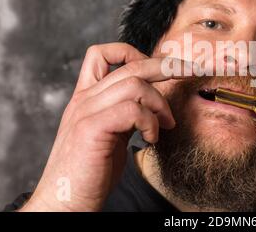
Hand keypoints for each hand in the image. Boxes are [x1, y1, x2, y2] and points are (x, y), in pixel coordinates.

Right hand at [21, 43, 187, 210]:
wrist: (64, 202)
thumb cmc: (91, 171)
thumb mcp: (111, 133)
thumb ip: (126, 114)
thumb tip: (153, 103)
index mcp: (86, 96)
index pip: (103, 53)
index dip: (134, 52)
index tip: (159, 69)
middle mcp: (85, 98)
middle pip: (131, 64)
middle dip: (168, 66)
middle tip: (191, 72)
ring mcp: (86, 111)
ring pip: (135, 84)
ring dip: (160, 104)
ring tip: (165, 125)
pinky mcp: (92, 128)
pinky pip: (132, 110)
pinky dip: (150, 122)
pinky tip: (151, 138)